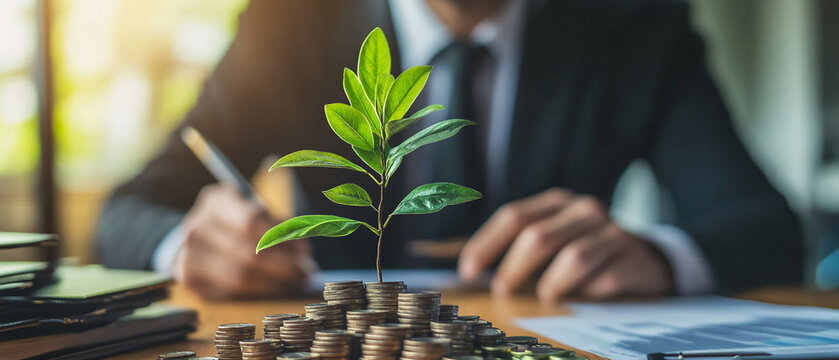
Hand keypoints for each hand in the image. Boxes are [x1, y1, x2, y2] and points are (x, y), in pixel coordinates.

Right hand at [172, 184, 315, 299]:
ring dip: (274, 283)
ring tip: (294, 283)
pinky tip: (273, 289)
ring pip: (239, 277)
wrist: (195, 239)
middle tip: (306, 273)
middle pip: (247, 253)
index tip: (306, 250)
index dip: (282, 238)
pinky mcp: (187, 279)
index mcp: (216, 200)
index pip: (250, 221)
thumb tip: (304, 253)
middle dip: (284, 267)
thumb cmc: (235, 224)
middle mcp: (195, 226)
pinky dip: (257, 293)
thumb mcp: (253, 212)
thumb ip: (275, 226)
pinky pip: (229, 292)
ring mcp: (187, 254)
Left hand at [458, 188, 673, 300]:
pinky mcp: (633, 256)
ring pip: (572, 258)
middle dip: (513, 268)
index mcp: (558, 203)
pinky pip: (603, 279)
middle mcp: (584, 210)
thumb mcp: (556, 242)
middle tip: (501, 291)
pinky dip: (588, 293)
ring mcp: (612, 231)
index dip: (486, 244)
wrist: (647, 259)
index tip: (468, 271)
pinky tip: (585, 297)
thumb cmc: (587, 252)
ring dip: (552, 283)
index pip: (514, 217)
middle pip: (538, 237)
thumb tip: (476, 274)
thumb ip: (522, 251)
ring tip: (546, 296)